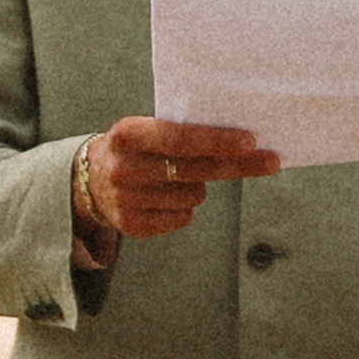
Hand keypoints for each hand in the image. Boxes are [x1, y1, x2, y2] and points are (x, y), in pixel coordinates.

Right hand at [81, 115, 278, 245]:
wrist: (89, 179)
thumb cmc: (136, 149)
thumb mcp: (147, 131)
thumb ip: (183, 135)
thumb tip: (242, 142)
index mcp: (126, 134)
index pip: (179, 138)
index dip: (216, 141)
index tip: (250, 141)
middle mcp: (122, 168)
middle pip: (193, 170)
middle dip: (235, 165)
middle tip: (269, 160)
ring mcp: (125, 200)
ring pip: (192, 197)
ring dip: (199, 188)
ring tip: (180, 179)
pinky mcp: (131, 226)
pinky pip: (182, 218)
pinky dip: (185, 208)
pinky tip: (167, 198)